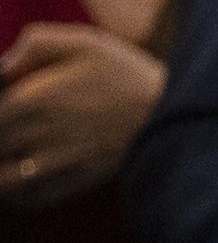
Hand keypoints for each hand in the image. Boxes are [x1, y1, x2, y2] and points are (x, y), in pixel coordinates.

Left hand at [0, 22, 164, 209]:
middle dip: (0, 138)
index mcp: (31, 99)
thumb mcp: (87, 43)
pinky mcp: (72, 184)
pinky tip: (15, 185)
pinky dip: (13, 197)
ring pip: (2, 180)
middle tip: (10, 132)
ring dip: (0, 173)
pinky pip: (27, 199)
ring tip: (8, 162)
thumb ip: (38, 43)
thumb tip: (4, 65)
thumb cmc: (129, 76)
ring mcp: (54, 164)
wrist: (174, 116)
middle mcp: (35, 135)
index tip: (6, 107)